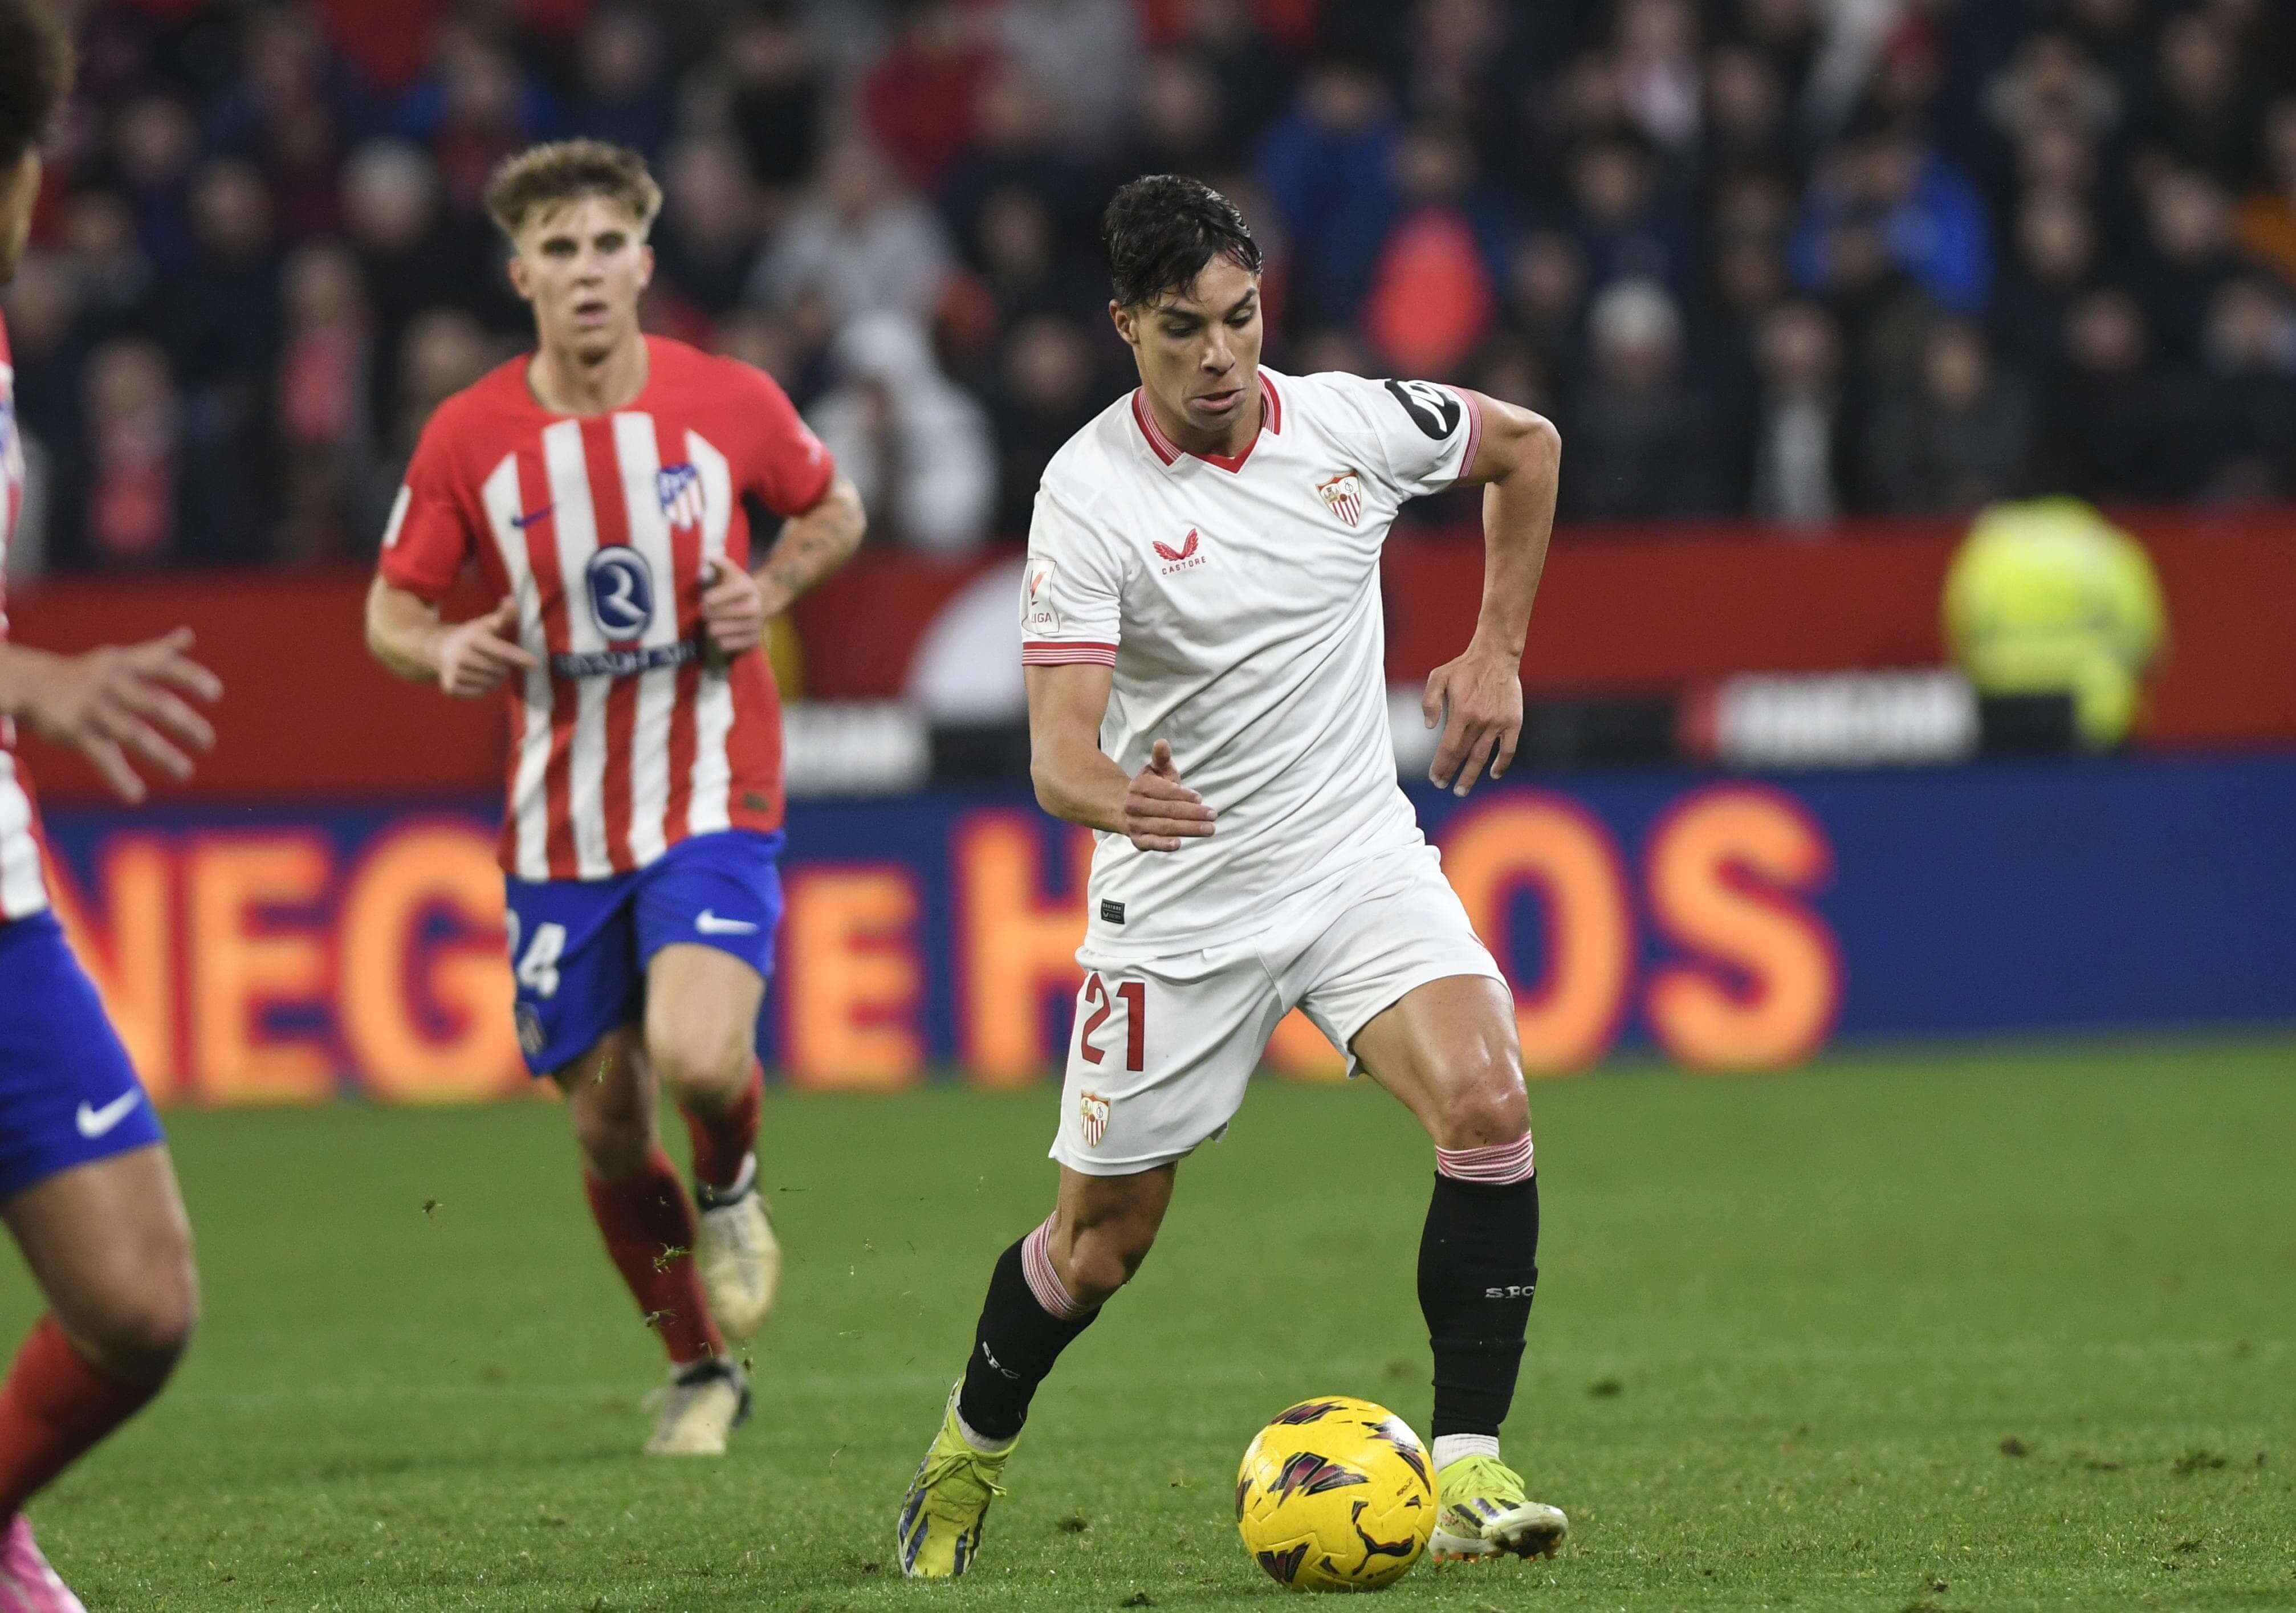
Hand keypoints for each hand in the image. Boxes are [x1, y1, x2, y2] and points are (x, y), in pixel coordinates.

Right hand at [20, 628, 221, 802]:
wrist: (32, 684)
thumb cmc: (88, 673)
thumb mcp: (120, 658)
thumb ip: (156, 652)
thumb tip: (188, 636)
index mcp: (126, 665)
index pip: (163, 667)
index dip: (190, 678)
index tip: (215, 693)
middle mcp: (112, 684)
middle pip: (153, 703)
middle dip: (183, 723)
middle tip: (208, 742)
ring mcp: (93, 707)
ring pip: (132, 733)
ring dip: (161, 754)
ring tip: (184, 773)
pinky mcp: (74, 730)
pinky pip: (100, 756)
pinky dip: (118, 777)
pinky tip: (136, 796)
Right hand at [433, 598, 536, 697]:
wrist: (437, 649)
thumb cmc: (470, 636)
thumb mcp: (485, 624)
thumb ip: (502, 616)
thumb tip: (512, 600)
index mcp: (472, 637)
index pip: (501, 650)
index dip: (519, 657)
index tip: (535, 664)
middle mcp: (461, 654)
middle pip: (499, 670)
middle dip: (504, 668)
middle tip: (498, 662)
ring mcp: (454, 672)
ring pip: (491, 684)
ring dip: (495, 679)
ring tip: (486, 668)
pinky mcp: (450, 687)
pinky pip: (480, 693)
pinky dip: (484, 688)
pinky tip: (477, 677)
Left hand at [698, 561, 770, 661]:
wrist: (765, 601)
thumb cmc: (740, 587)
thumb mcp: (732, 572)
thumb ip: (720, 563)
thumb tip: (708, 557)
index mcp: (746, 588)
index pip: (711, 599)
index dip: (706, 599)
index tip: (708, 598)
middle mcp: (753, 607)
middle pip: (711, 616)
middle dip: (707, 613)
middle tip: (710, 611)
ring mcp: (754, 626)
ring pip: (715, 632)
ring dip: (712, 627)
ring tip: (718, 621)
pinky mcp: (753, 641)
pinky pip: (724, 645)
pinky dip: (721, 640)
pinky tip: (726, 632)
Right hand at [1123, 739, 1214, 852]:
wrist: (1123, 808)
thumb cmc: (1150, 788)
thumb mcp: (1156, 771)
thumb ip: (1162, 759)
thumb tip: (1162, 742)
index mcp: (1140, 785)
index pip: (1165, 791)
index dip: (1183, 795)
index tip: (1200, 798)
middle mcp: (1135, 805)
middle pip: (1168, 810)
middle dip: (1192, 813)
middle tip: (1213, 815)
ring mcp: (1135, 823)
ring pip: (1164, 826)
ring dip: (1187, 829)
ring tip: (1209, 829)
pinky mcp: (1137, 840)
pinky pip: (1151, 843)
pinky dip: (1163, 844)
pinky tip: (1178, 844)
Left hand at [1422, 644, 1523, 795]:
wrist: (1496, 656)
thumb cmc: (1464, 667)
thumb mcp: (1438, 676)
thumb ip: (1429, 701)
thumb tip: (1429, 728)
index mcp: (1461, 712)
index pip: (1448, 748)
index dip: (1441, 766)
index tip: (1434, 777)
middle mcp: (1480, 721)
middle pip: (1463, 756)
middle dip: (1451, 773)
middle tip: (1442, 785)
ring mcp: (1498, 723)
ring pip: (1483, 757)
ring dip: (1471, 776)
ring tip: (1461, 790)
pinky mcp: (1513, 722)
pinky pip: (1508, 749)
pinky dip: (1501, 764)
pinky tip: (1493, 774)